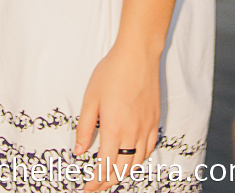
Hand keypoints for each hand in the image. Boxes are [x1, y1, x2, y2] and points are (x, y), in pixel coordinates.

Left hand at [73, 43, 159, 190]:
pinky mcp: (155, 121)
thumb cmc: (111, 72)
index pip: (105, 167)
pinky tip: (131, 158)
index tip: (87, 189)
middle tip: (96, 186)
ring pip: (137, 163)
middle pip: (122, 170)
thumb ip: (85, 128)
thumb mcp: (90, 98)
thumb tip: (80, 152)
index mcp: (114, 129)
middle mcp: (133, 133)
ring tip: (111, 175)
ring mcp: (146, 128)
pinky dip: (138, 160)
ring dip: (123, 173)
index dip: (95, 182)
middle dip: (107, 182)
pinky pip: (148, 149)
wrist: (138, 54)